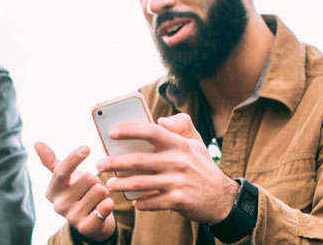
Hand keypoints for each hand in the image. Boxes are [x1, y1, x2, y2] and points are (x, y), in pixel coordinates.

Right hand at [35, 142, 115, 240]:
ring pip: (99, 190)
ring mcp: (72, 217)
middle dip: (96, 181)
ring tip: (96, 200)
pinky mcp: (86, 227)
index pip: (61, 171)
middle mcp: (59, 205)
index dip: (74, 158)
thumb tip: (36, 143)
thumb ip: (51, 161)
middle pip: (88, 178)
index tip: (86, 148)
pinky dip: (108, 204)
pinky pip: (106, 205)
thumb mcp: (65, 177)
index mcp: (52, 191)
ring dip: (103, 193)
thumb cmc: (78, 193)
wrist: (91, 221)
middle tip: (91, 190)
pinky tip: (101, 209)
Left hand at [96, 113, 238, 223]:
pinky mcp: (177, 201)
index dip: (130, 130)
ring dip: (121, 184)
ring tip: (109, 184)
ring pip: (139, 183)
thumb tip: (161, 120)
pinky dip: (140, 203)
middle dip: (114, 162)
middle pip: (138, 160)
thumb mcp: (197, 143)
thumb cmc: (203, 168)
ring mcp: (177, 182)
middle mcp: (177, 162)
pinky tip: (134, 202)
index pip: (151, 132)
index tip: (112, 133)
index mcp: (180, 145)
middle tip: (100, 164)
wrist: (223, 198)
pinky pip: (151, 202)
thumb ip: (181, 125)